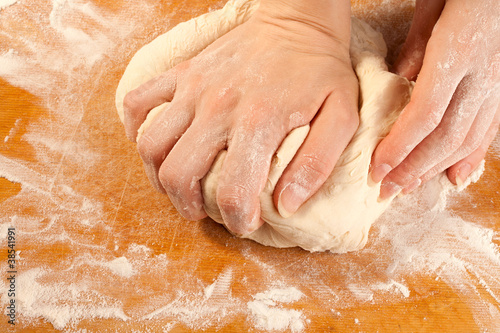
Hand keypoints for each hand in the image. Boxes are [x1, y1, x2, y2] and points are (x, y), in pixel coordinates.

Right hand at [123, 0, 358, 234]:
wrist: (299, 21)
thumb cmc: (322, 70)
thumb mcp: (341, 116)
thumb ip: (317, 163)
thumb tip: (286, 206)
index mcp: (258, 121)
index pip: (232, 191)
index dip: (237, 219)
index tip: (245, 222)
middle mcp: (217, 106)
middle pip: (178, 174)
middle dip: (188, 207)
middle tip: (204, 212)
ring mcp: (193, 87)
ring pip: (151, 145)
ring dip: (159, 177)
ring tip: (179, 187)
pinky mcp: (182, 73)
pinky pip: (138, 102)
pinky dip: (136, 129)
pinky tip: (157, 146)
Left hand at [371, 0, 499, 198]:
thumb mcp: (431, 8)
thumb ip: (416, 49)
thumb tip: (398, 85)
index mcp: (458, 53)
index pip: (425, 115)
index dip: (400, 147)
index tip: (377, 169)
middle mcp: (482, 75)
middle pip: (446, 136)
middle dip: (413, 168)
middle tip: (386, 189)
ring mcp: (497, 84)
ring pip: (468, 139)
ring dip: (435, 169)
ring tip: (408, 187)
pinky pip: (488, 129)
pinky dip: (470, 156)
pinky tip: (455, 176)